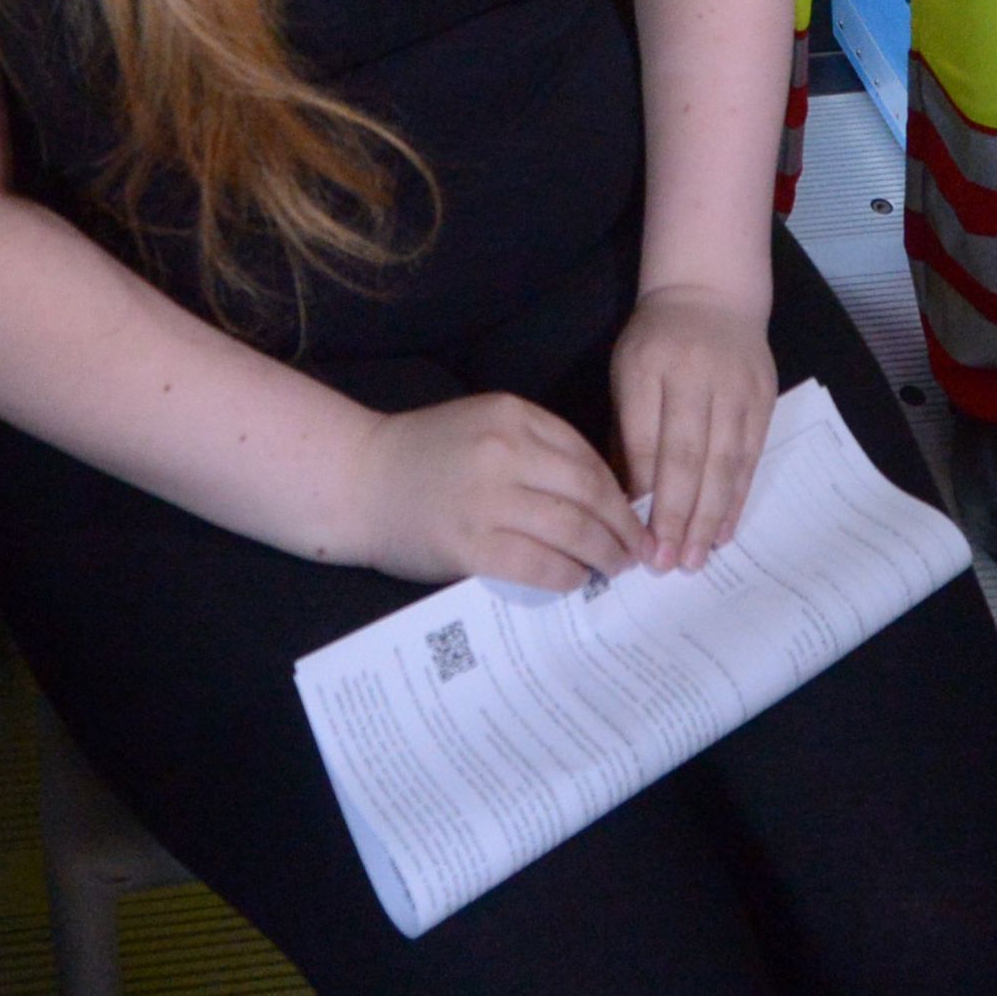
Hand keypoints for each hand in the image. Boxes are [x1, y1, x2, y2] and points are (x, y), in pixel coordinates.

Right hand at [349, 392, 647, 590]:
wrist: (358, 480)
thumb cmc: (424, 455)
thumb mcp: (483, 426)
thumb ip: (534, 449)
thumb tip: (600, 497)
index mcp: (511, 415)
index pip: (586, 456)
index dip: (618, 492)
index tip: (632, 517)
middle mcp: (504, 452)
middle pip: (589, 493)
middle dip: (622, 528)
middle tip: (638, 550)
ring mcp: (487, 501)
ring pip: (572, 531)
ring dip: (604, 555)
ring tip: (614, 569)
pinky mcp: (471, 546)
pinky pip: (539, 566)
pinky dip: (567, 576)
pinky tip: (573, 580)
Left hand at [610, 287, 775, 571]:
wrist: (710, 293)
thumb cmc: (656, 343)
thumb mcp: (627, 374)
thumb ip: (625, 435)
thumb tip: (623, 505)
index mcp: (648, 368)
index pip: (644, 438)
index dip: (641, 492)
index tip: (631, 538)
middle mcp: (694, 377)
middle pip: (686, 456)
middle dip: (676, 515)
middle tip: (667, 563)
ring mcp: (734, 387)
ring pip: (724, 462)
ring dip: (709, 516)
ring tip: (696, 557)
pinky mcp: (763, 398)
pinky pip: (750, 457)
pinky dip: (737, 497)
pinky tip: (724, 529)